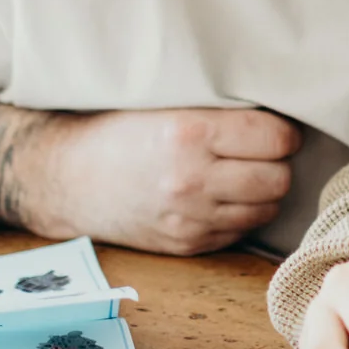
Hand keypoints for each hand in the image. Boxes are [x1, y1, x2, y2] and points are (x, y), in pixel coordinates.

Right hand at [18, 107, 300, 254]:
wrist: (67, 179)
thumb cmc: (119, 131)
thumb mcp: (165, 103)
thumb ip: (218, 109)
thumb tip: (281, 108)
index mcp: (188, 133)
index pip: (277, 138)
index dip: (281, 131)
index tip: (271, 127)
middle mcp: (192, 180)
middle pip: (279, 178)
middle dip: (277, 163)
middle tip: (260, 151)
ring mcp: (190, 218)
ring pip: (266, 209)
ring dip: (263, 191)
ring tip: (242, 173)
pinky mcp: (187, 244)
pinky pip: (241, 231)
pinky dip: (240, 214)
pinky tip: (220, 196)